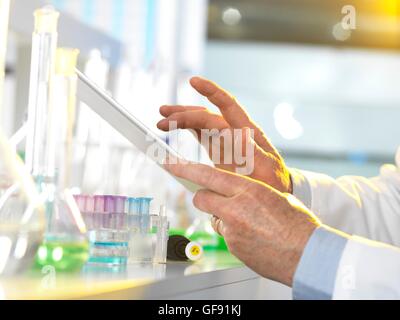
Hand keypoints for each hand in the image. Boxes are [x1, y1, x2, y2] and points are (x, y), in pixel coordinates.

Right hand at [157, 77, 291, 193]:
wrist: (274, 190)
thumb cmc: (273, 181)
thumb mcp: (267, 168)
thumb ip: (253, 152)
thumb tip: (240, 135)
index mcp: (247, 132)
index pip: (228, 105)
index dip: (211, 91)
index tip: (194, 81)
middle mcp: (234, 132)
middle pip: (206, 116)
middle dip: (184, 114)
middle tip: (163, 118)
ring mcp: (225, 141)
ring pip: (201, 123)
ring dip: (182, 119)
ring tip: (162, 119)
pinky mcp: (219, 150)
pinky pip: (201, 135)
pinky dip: (187, 130)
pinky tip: (174, 127)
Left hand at [164, 160, 320, 286]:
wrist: (309, 254)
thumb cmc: (297, 224)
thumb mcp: (273, 196)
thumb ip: (248, 191)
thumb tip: (232, 192)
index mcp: (249, 190)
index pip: (208, 175)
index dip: (185, 168)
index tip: (170, 163)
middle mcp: (236, 208)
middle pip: (202, 197)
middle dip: (205, 196)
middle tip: (219, 199)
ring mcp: (232, 230)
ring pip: (213, 217)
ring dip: (222, 216)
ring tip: (248, 222)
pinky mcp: (233, 247)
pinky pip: (224, 234)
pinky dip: (233, 233)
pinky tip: (251, 236)